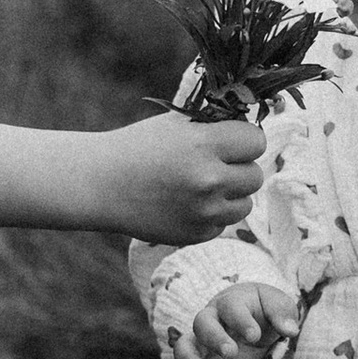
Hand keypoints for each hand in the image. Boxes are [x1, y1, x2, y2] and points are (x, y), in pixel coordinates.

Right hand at [101, 111, 264, 242]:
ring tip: (201, 185)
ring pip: (245, 203)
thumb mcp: (177, 124)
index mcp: (204, 144)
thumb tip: (255, 127)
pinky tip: (186, 203)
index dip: (244, 140)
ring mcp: (203, 212)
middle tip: (215, 164)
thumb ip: (217, 126)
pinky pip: (223, 223)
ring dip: (230, 195)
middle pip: (255, 175)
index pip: (256, 141)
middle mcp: (209, 180)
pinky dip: (212, 215)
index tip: (229, 141)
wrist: (101, 184)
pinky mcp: (196, 234)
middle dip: (239, 168)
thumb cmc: (139, 146)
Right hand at [167, 274, 301, 358]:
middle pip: (202, 323)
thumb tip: (291, 330)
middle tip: (231, 352)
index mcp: (230, 303)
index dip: (241, 321)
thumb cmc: (264, 311)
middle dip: (215, 338)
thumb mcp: (277, 305)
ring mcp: (201, 345)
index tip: (254, 335)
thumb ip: (282, 313)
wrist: (251, 319)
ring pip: (185, 347)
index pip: (231, 307)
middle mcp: (210, 321)